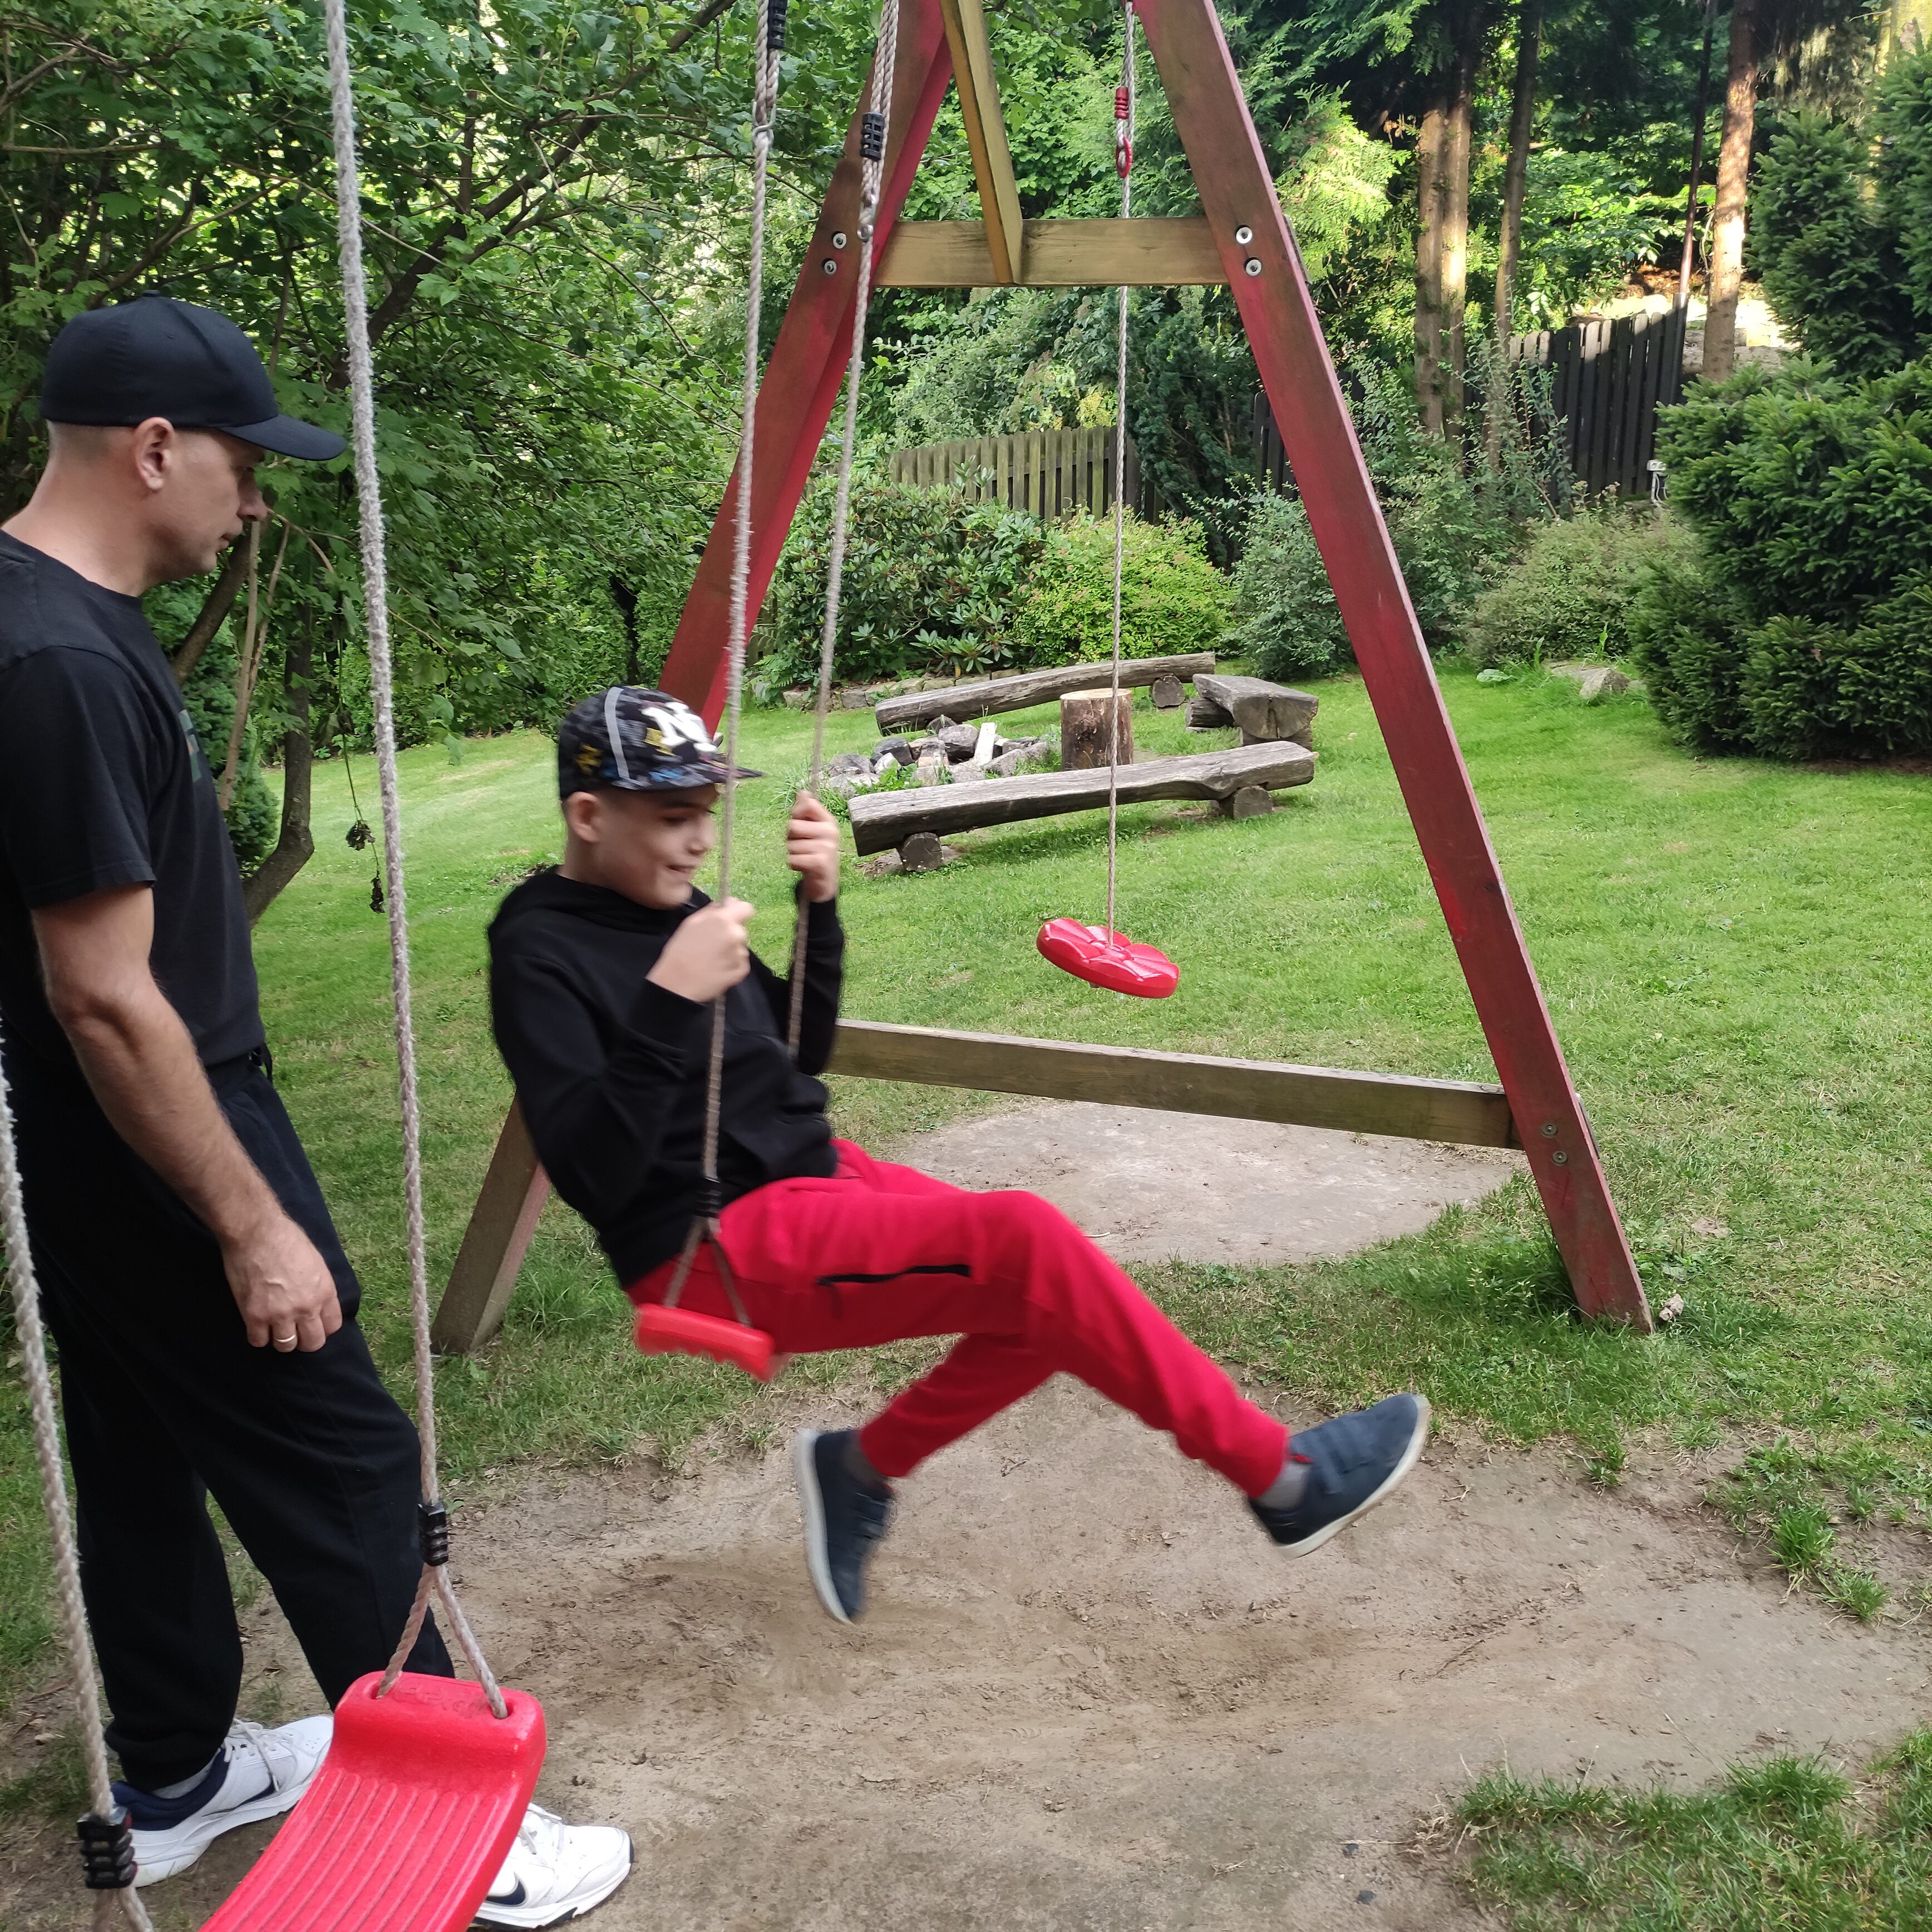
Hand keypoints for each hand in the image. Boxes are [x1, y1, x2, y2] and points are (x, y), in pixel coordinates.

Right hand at [224, 1212, 342, 1351]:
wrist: (256, 1232)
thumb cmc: (286, 1238)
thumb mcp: (316, 1262)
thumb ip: (318, 1286)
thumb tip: (316, 1301)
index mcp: (325, 1292)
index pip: (332, 1326)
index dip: (322, 1328)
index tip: (313, 1324)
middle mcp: (307, 1307)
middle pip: (312, 1343)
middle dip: (305, 1340)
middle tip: (295, 1331)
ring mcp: (280, 1314)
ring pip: (285, 1346)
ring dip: (281, 1339)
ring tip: (274, 1328)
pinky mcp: (254, 1316)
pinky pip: (258, 1341)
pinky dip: (258, 1336)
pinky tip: (257, 1325)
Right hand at [648, 897, 754, 1002]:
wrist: (678, 983)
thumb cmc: (680, 951)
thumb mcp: (690, 924)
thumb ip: (710, 911)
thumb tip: (723, 905)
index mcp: (723, 921)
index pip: (746, 908)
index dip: (738, 911)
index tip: (729, 916)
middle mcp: (736, 935)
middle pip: (741, 929)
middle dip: (730, 933)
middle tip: (712, 943)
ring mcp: (740, 954)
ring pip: (740, 947)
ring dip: (730, 950)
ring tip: (711, 958)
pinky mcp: (742, 971)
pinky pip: (740, 963)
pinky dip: (731, 964)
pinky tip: (716, 969)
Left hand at [787, 793, 840, 902]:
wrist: (825, 881)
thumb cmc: (815, 851)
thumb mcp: (812, 829)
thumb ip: (805, 811)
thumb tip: (802, 792)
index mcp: (828, 820)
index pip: (808, 804)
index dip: (796, 813)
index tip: (800, 823)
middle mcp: (830, 831)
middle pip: (792, 825)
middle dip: (791, 837)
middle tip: (802, 845)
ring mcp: (827, 847)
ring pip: (790, 845)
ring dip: (792, 853)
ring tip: (804, 857)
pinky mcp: (820, 863)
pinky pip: (792, 859)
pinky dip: (793, 865)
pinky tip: (803, 867)